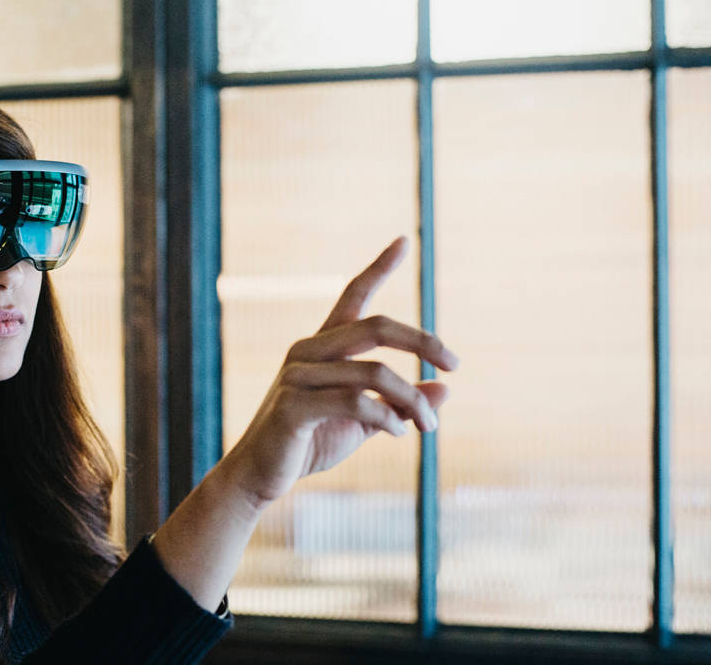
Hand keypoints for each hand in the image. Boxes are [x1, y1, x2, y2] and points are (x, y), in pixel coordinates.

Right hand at [219, 236, 458, 509]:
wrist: (261, 476)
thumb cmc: (309, 443)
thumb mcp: (364, 421)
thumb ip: (400, 402)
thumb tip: (445, 389)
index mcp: (322, 346)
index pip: (352, 295)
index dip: (379, 267)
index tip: (404, 241)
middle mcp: (308, 351)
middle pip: (377, 326)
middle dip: (423, 342)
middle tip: (454, 364)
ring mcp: (297, 376)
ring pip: (375, 372)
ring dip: (412, 400)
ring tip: (430, 426)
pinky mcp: (294, 406)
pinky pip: (356, 403)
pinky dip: (387, 418)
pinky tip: (397, 432)